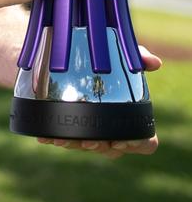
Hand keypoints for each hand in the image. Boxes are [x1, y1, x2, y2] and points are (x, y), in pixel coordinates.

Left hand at [37, 46, 161, 158]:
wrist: (67, 51)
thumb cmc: (103, 57)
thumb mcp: (120, 53)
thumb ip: (138, 56)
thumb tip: (155, 63)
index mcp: (131, 117)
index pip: (145, 141)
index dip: (136, 144)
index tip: (120, 140)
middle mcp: (113, 129)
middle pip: (112, 150)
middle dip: (101, 147)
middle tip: (89, 140)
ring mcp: (91, 131)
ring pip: (87, 146)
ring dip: (76, 145)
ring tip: (64, 139)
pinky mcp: (69, 126)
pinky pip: (63, 138)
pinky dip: (53, 138)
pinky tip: (45, 136)